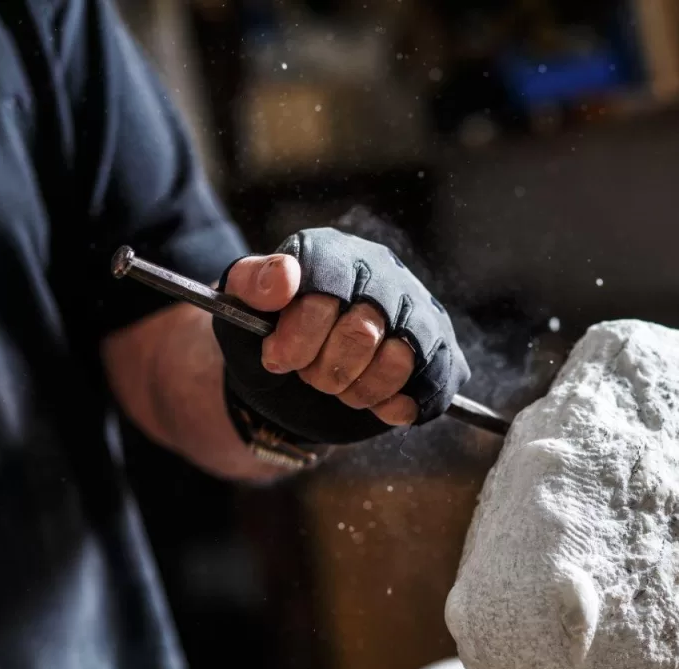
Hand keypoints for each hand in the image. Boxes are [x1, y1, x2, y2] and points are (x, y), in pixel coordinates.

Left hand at [212, 224, 469, 445]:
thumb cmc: (267, 337)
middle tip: (308, 375)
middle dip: (326, 369)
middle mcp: (381, 273)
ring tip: (339, 388)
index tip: (277, 357)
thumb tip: (284, 279)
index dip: (300, 333)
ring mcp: (416, 311)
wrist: (290, 380)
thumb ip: (251, 284)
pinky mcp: (439, 351)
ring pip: (402, 358)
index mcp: (332, 253)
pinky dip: (399, 403)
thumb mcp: (239, 309)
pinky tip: (375, 405)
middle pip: (364, 330)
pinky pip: (436, 380)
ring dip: (360, 390)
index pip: (328, 287)